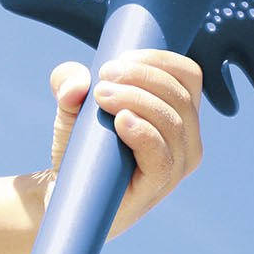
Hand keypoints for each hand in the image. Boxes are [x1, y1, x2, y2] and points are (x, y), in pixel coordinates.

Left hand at [47, 48, 204, 235]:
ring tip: (101, 96)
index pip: (188, 75)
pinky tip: (121, 121)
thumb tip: (78, 84)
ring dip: (137, 100)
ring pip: (172, 123)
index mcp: (178, 113)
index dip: (158, 60)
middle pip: (180, 95)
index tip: (119, 59)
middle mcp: (186, 139)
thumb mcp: (72, 105)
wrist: (65, 193)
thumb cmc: (82, 146)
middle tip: (103, 78)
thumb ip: (68, 81)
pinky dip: (143, 133)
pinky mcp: (157, 188)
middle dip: (141, 77)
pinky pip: (162, 158)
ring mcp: (176, 166)